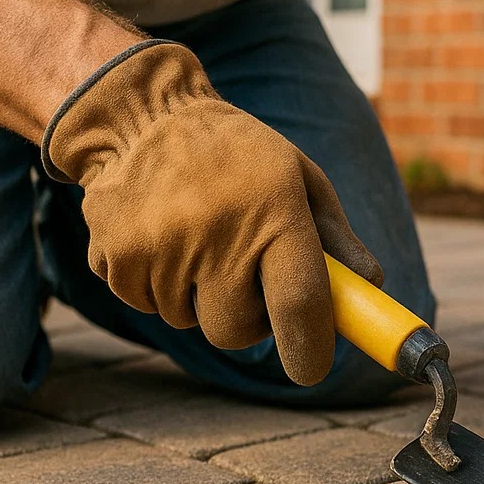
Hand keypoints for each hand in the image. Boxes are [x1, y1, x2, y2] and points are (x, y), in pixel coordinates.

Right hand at [42, 41, 381, 383]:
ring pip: (187, 320)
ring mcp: (159, 244)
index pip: (298, 301)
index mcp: (275, 206)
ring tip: (196, 238)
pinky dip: (154, 285)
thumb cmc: (237, 154)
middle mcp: (216, 228)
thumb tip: (370, 285)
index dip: (308, 347)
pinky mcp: (113, 254)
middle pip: (235, 330)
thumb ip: (336, 237)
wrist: (141, 115)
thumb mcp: (298, 177)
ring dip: (195, 297)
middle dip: (245, 319)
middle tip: (244, 276)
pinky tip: (159, 236)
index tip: (311, 367)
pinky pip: (144, 304)